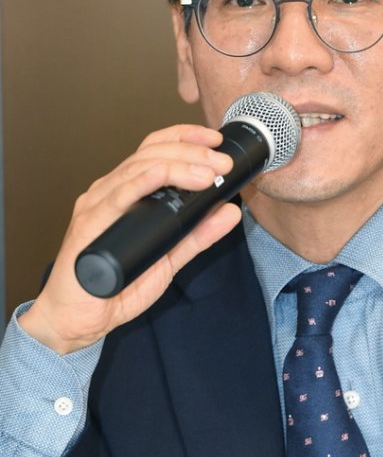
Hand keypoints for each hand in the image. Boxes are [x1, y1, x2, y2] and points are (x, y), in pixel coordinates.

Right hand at [19, 125, 241, 353]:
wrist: (78, 319)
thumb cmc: (114, 285)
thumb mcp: (170, 258)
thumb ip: (198, 234)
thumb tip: (230, 212)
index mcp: (127, 192)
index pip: (154, 149)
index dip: (184, 138)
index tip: (215, 140)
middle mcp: (110, 191)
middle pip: (151, 154)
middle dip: (191, 153)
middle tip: (222, 164)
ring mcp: (98, 205)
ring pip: (138, 169)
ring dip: (177, 166)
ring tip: (207, 173)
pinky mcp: (89, 225)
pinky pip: (116, 197)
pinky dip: (141, 182)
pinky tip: (161, 175)